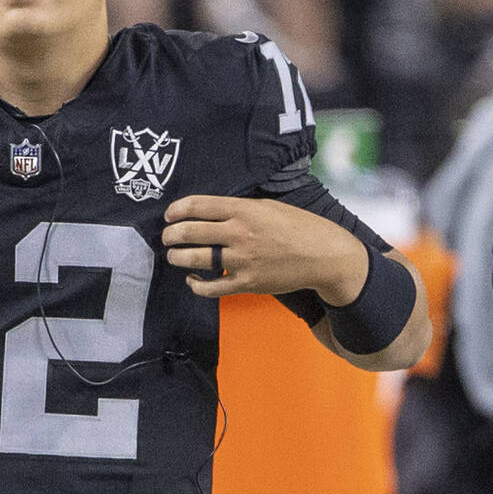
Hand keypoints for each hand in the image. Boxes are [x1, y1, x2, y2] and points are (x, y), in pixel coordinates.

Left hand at [161, 195, 368, 305]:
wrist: (326, 256)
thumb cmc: (299, 226)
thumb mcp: (268, 206)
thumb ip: (238, 208)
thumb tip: (208, 212)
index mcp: (244, 210)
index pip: (198, 206)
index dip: (176, 210)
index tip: (169, 215)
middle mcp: (239, 233)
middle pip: (190, 232)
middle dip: (170, 235)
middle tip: (166, 237)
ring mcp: (242, 260)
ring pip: (195, 259)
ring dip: (177, 257)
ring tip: (173, 255)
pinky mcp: (247, 284)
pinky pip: (211, 287)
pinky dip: (196, 284)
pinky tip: (191, 279)